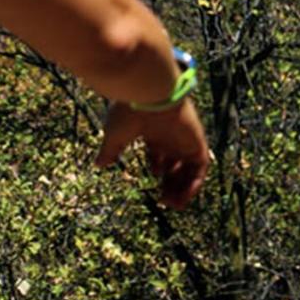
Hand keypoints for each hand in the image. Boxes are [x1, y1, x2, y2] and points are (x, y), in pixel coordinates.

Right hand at [95, 99, 210, 209]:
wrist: (149, 93)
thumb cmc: (129, 111)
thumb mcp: (114, 136)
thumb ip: (110, 151)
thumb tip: (98, 165)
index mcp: (153, 132)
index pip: (160, 155)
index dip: (159, 169)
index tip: (153, 179)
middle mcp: (171, 137)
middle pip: (176, 166)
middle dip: (171, 185)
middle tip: (164, 202)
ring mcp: (185, 140)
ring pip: (189, 170)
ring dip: (184, 189)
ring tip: (174, 205)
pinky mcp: (197, 143)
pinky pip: (201, 167)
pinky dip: (196, 183)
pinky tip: (185, 196)